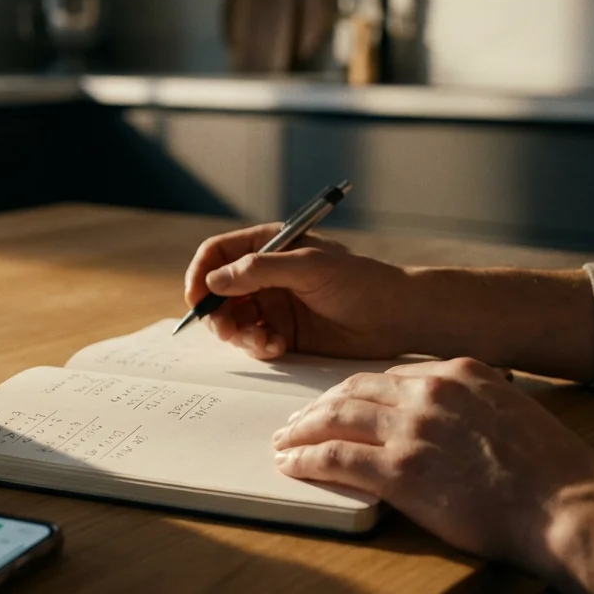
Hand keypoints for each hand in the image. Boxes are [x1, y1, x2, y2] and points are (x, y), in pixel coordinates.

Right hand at [184, 224, 407, 359]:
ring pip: (233, 320)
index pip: (218, 253)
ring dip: (238, 333)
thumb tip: (214, 280)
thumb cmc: (360, 281)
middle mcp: (266, 274)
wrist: (396, 317)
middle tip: (228, 329)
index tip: (196, 297)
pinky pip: (253, 341)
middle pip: (218, 292)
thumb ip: (260, 270)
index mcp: (270, 246)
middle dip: (217, 312)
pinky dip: (257, 347)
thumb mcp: (310, 267)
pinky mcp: (283, 333)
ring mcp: (273, 305)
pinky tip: (277, 347)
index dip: (200, 273)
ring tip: (262, 341)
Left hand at [272, 358, 593, 573]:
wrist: (567, 504)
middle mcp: (430, 393)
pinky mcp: (401, 472)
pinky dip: (307, 459)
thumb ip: (473, 406)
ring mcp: (413, 430)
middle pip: (354, 390)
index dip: (356, 392)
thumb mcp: (512, 412)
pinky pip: (336, 457)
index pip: (389, 376)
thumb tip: (448, 421)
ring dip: (303, 430)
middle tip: (298, 420)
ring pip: (336, 418)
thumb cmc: (551, 471)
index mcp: (459, 373)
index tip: (340, 404)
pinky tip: (293, 465)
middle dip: (319, 406)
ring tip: (285, 441)